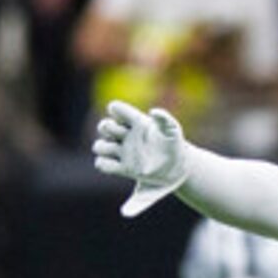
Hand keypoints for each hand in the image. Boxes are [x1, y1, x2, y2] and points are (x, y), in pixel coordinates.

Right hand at [93, 100, 191, 215]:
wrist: (177, 167)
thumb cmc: (174, 144)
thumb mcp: (172, 130)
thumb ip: (164, 118)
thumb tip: (153, 111)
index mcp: (135, 122)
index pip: (116, 109)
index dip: (116, 110)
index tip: (126, 119)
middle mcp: (126, 136)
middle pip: (104, 126)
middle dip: (107, 127)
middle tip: (122, 134)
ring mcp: (123, 152)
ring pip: (99, 146)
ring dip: (103, 147)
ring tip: (116, 150)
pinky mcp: (122, 168)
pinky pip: (102, 164)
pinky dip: (103, 164)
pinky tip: (117, 165)